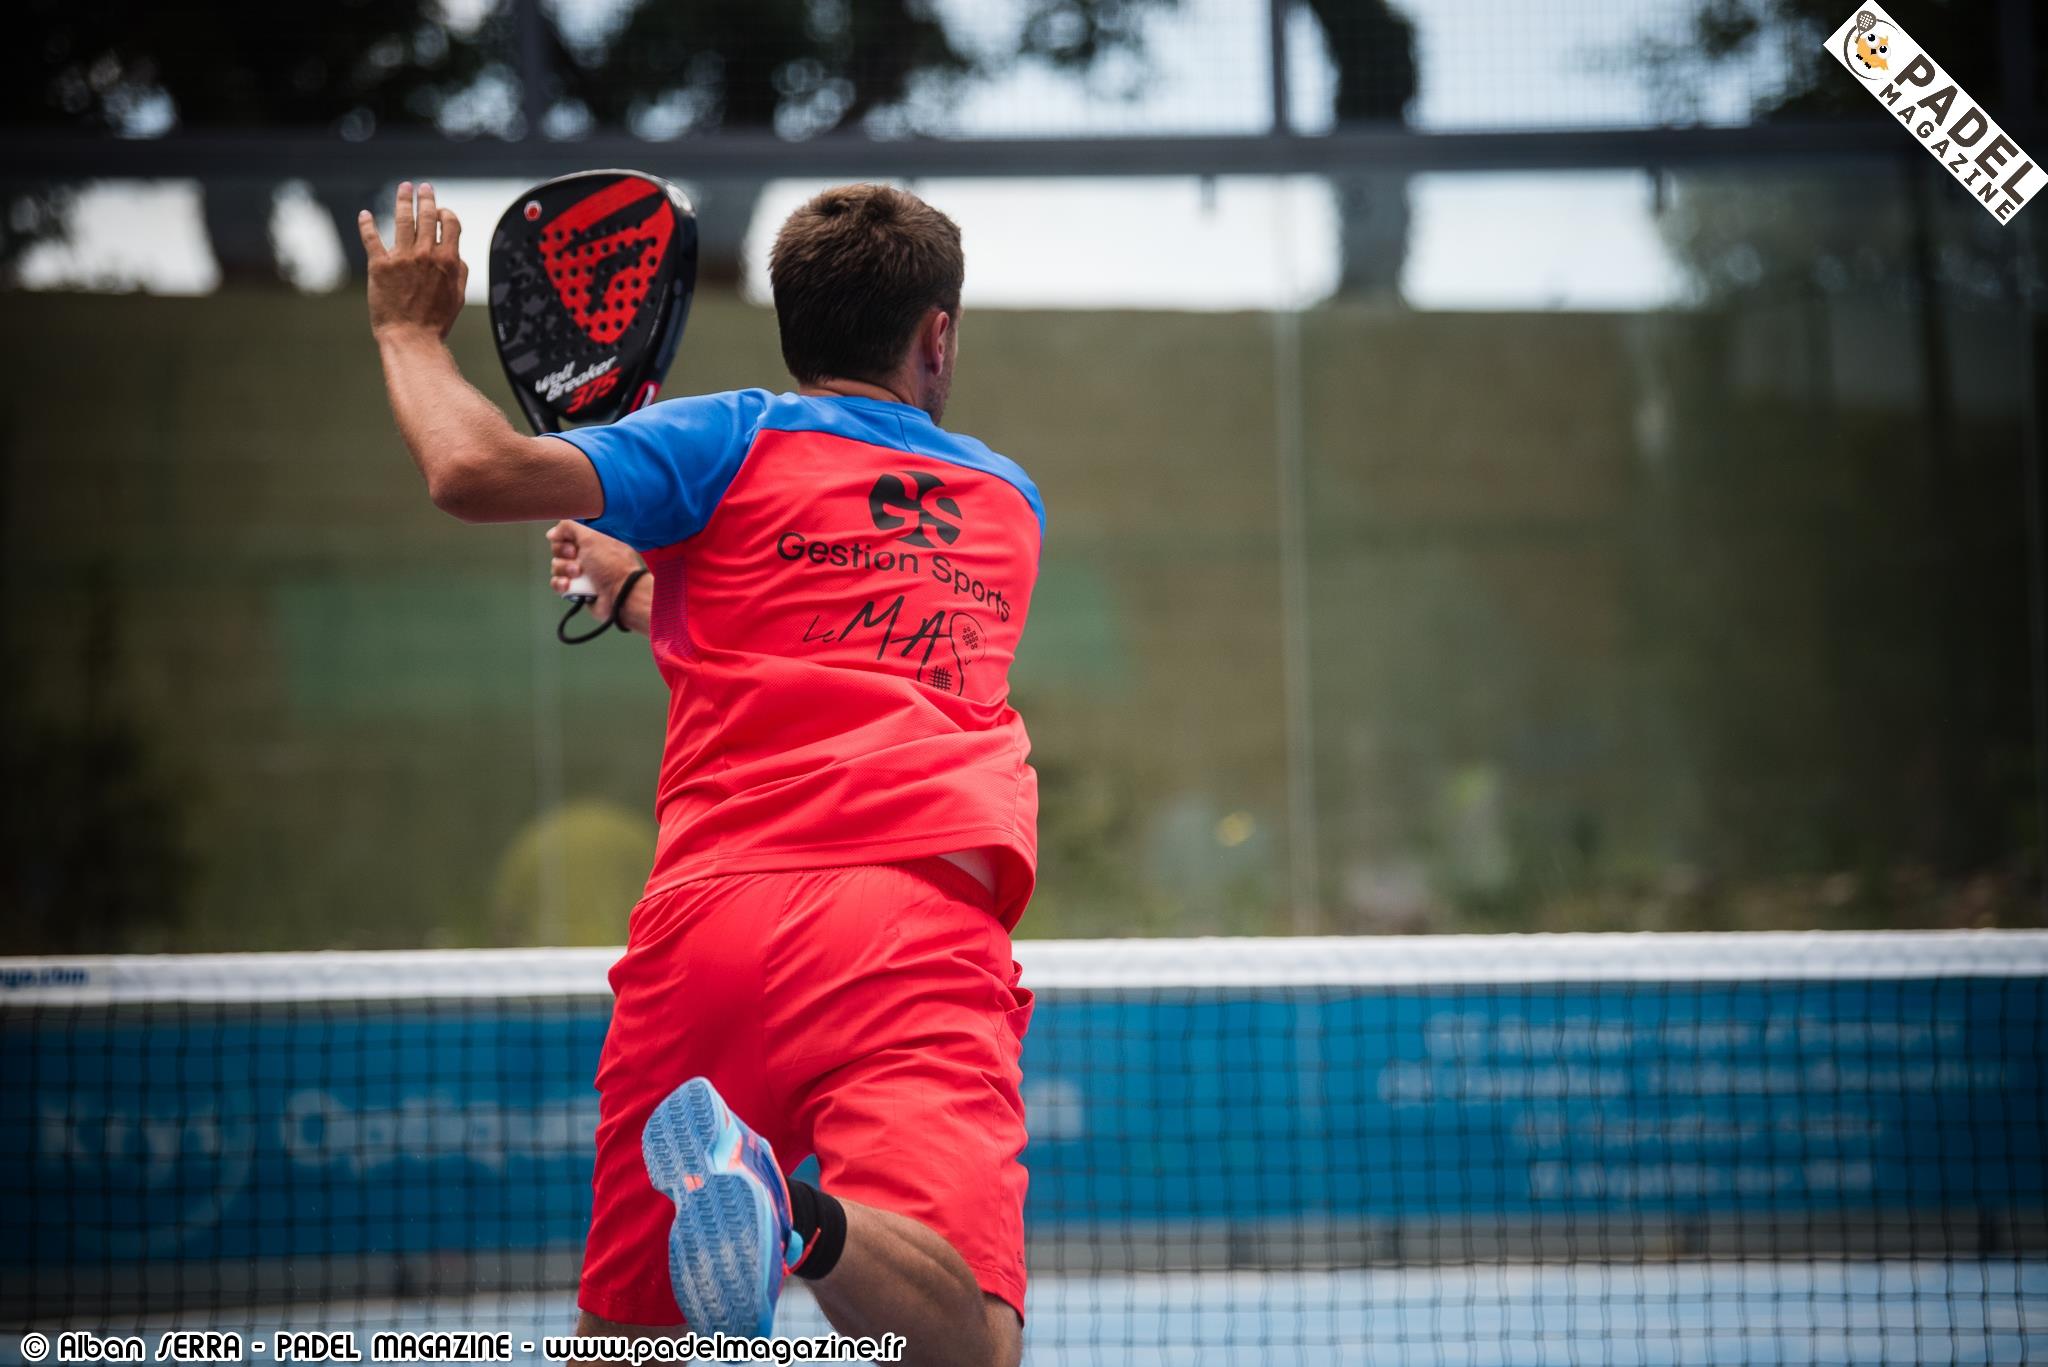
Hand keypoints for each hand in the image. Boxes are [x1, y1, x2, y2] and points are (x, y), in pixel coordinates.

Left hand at [358, 181, 467, 339]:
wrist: (411, 338)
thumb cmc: (436, 321)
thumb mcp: (458, 296)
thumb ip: (459, 271)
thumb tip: (456, 255)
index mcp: (448, 260)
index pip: (449, 223)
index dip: (446, 213)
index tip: (442, 211)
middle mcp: (425, 254)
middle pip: (427, 215)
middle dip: (426, 198)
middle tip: (423, 187)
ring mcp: (401, 258)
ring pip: (403, 219)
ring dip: (403, 200)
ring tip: (404, 188)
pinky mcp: (380, 265)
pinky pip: (371, 238)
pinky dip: (367, 224)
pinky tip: (364, 214)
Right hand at [548, 521, 643, 622]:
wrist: (620, 594)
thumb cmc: (611, 565)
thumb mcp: (591, 537)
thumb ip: (569, 528)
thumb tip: (552, 533)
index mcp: (592, 541)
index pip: (566, 535)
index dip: (564, 539)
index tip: (572, 544)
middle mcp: (586, 556)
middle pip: (558, 551)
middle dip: (564, 555)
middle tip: (577, 558)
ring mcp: (581, 573)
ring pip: (556, 567)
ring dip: (564, 570)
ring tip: (578, 574)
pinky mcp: (576, 589)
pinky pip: (557, 584)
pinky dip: (561, 584)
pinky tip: (568, 585)